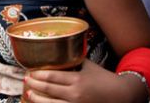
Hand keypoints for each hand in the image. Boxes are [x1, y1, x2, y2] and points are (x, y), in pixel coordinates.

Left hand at [24, 60, 146, 102]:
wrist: (124, 96)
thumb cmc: (106, 80)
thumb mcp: (90, 66)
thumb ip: (75, 60)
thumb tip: (62, 51)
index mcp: (78, 79)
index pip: (52, 76)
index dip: (38, 74)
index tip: (30, 72)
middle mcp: (76, 94)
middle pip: (49, 89)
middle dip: (34, 84)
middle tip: (25, 80)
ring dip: (37, 99)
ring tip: (29, 94)